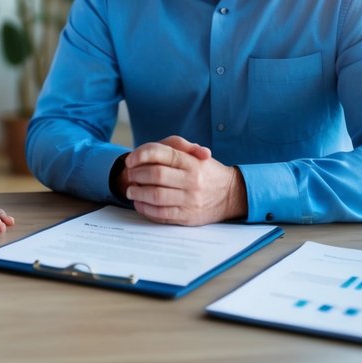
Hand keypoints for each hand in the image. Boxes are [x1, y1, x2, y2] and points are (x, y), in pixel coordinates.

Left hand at [121, 135, 246, 225]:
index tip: (130, 160)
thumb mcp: (195, 154)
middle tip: (130, 175)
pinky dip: (145, 209)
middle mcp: (192, 179)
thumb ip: (174, 146)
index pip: (160, 153)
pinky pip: (161, 214)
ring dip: (138, 193)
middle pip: (155, 175)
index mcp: (191, 161)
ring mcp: (190, 199)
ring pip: (155, 195)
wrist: (232, 194)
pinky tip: (139, 204)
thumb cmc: (206, 171)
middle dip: (136, 175)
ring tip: (131, 190)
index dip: (140, 155)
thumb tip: (146, 152)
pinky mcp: (188, 216)